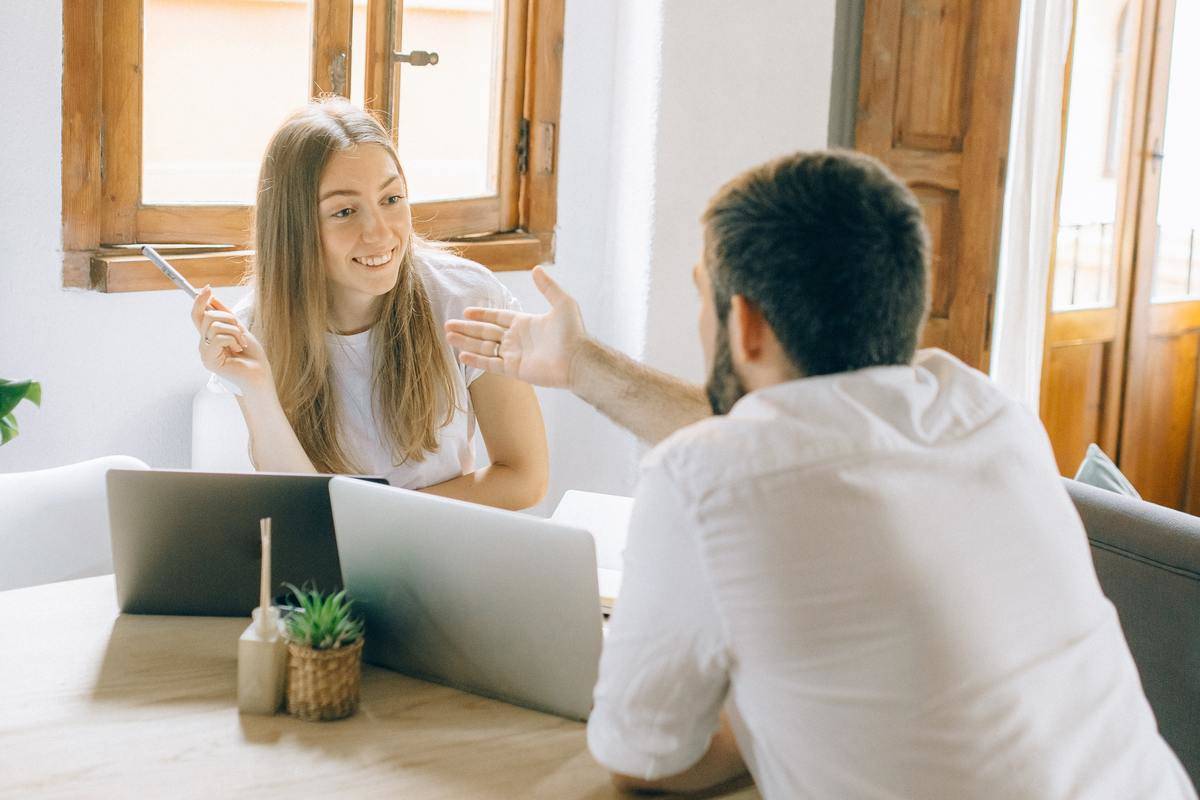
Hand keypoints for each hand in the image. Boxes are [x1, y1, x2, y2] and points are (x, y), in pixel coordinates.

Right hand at [191, 286, 273, 394]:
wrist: (259, 374)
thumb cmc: (252, 355)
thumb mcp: (239, 329)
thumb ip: (226, 315)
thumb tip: (212, 296)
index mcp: (210, 336)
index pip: (198, 314)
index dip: (200, 300)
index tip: (208, 288)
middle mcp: (204, 343)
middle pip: (207, 316)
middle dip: (229, 318)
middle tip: (241, 332)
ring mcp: (204, 352)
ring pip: (214, 324)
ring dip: (234, 331)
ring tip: (242, 343)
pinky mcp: (209, 360)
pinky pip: (218, 337)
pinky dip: (233, 339)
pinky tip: (239, 349)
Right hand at [444, 266, 586, 388]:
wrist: (578, 359)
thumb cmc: (573, 332)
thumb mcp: (562, 303)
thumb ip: (548, 287)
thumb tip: (536, 268)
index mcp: (525, 324)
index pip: (498, 317)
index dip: (482, 314)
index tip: (466, 311)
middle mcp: (517, 339)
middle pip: (486, 332)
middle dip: (467, 329)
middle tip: (447, 325)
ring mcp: (514, 355)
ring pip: (485, 347)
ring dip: (466, 342)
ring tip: (448, 337)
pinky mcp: (515, 369)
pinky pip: (491, 364)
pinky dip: (476, 360)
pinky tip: (462, 354)